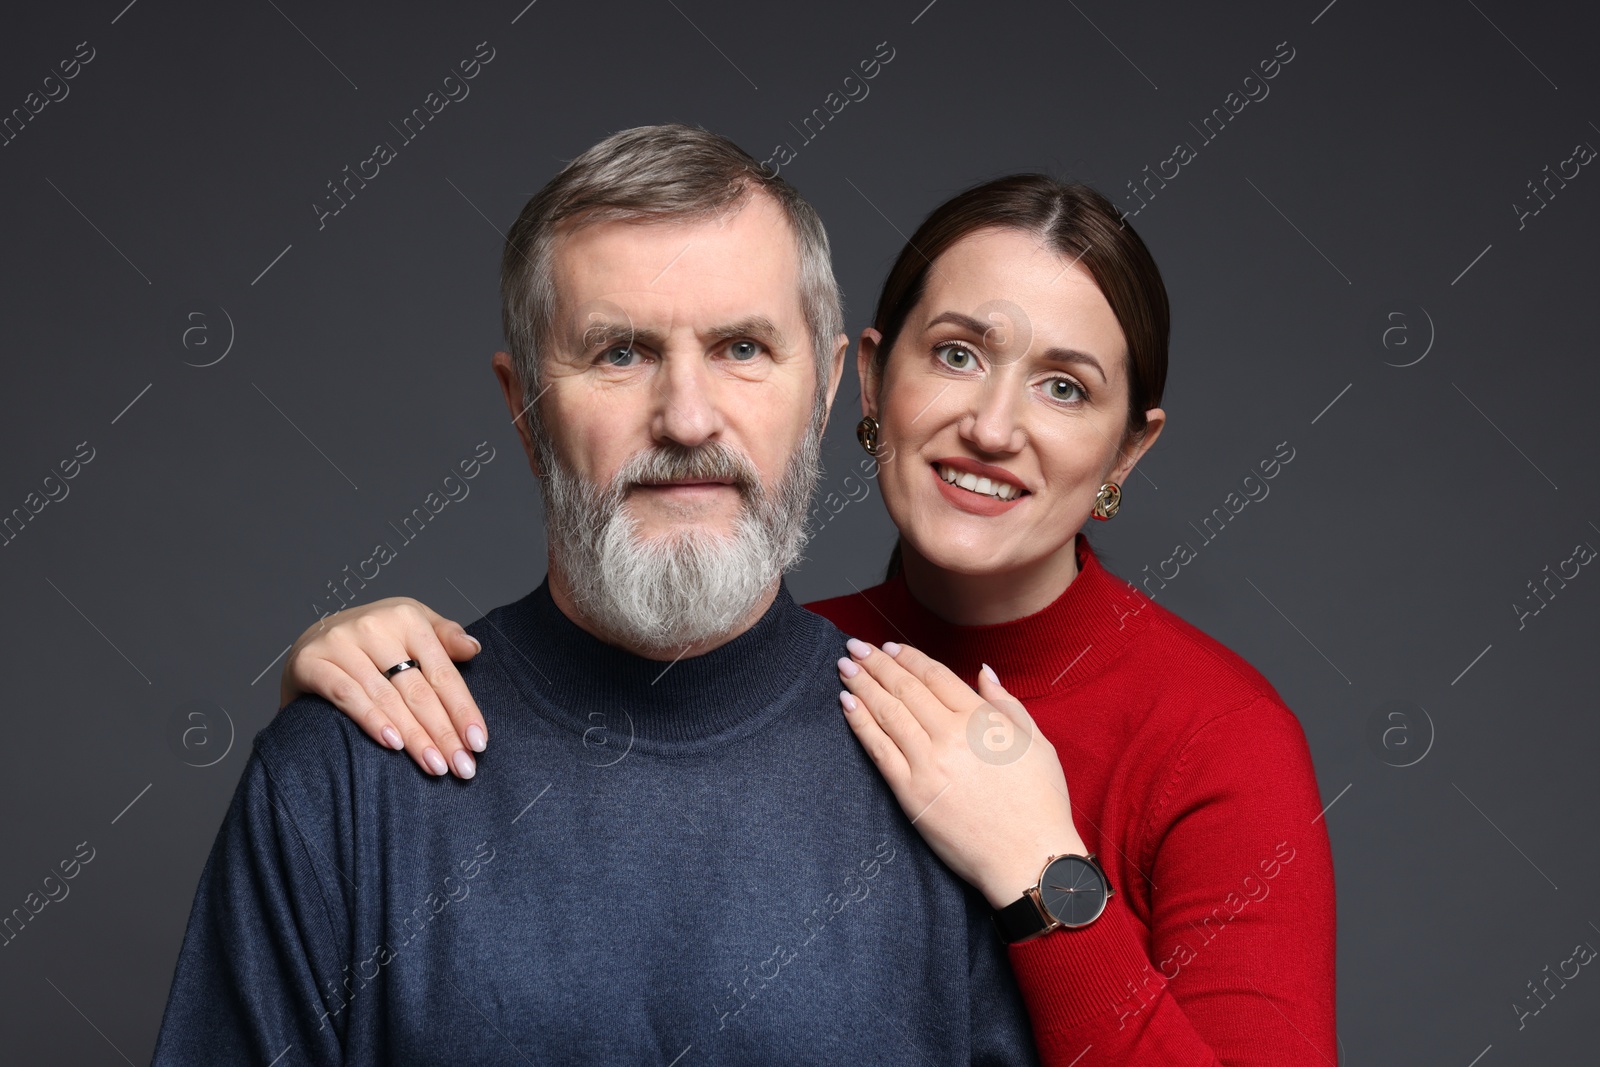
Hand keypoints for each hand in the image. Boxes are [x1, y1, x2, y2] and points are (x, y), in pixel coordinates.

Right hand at [281, 598, 486, 778]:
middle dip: (443, 732)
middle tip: (462, 766)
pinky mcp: (311, 662)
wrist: (310, 641)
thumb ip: (444, 637)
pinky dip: (373, 721)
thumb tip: (473, 648)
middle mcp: (375, 626)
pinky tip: (393, 745)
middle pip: (418, 689)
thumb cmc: (373, 641)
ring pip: (387, 697)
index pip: (442, 672)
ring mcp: (341, 643)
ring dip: (414, 737)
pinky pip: (347, 696)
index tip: (479, 743)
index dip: (463, 709)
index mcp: (407, 617)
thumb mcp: (412, 628)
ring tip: (434, 765)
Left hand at [837, 638, 1085, 908]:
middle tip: (855, 646)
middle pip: (905, 688)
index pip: (935, 676)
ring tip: (845, 667)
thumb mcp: (1037, 743)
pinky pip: (878, 750)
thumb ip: (1006, 703)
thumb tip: (984, 672)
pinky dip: (860, 724)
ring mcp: (927, 764)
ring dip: (862, 686)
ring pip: (887, 713)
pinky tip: (847, 705)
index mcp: (981, 720)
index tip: (889, 647)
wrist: (1029, 857)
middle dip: (876, 664)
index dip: (909, 658)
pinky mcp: (911, 793)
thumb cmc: (1040, 802)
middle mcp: (950, 736)